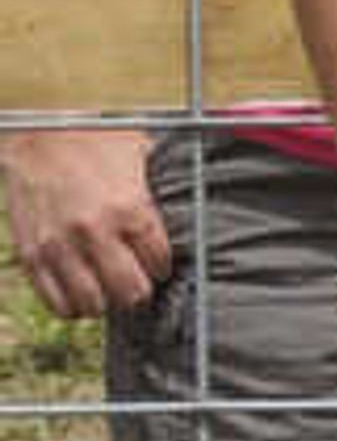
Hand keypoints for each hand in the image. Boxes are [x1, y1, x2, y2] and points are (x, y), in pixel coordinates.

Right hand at [6, 125, 170, 317]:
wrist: (37, 135)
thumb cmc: (95, 142)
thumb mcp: (141, 156)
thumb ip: (163, 187)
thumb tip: (199, 205)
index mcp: (129, 208)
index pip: (160, 264)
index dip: (161, 267)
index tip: (157, 265)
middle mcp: (95, 231)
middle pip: (131, 291)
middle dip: (139, 290)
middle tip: (136, 283)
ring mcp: (61, 246)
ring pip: (94, 304)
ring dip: (105, 301)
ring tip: (107, 289)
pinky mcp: (33, 255)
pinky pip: (56, 302)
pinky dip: (72, 305)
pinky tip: (80, 291)